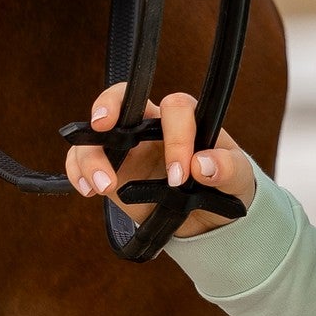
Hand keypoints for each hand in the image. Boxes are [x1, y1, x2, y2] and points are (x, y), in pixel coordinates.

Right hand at [64, 85, 256, 238]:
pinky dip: (77, 170)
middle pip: (124, 97)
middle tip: (103, 124)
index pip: (176, 109)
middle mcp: (152, 125)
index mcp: (186, 119)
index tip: (180, 176)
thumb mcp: (237, 179)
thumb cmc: (223, 185)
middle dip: (109, 104)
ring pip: (97, 133)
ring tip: (103, 187)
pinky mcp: (111, 169)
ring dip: (92, 155)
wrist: (207, 218)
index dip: (177, 138)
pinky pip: (83, 160)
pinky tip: (87, 189)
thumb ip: (226, 168)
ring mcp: (127, 146)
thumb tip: (202, 164)